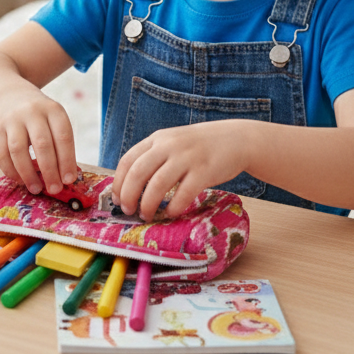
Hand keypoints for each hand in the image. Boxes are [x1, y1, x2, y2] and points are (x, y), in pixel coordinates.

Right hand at [0, 87, 77, 196]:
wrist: (11, 97)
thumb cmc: (40, 117)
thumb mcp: (54, 120)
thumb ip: (59, 144)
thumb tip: (65, 178)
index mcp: (53, 110)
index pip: (63, 136)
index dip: (67, 160)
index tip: (69, 180)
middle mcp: (32, 112)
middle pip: (42, 144)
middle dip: (49, 170)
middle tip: (55, 189)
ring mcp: (12, 119)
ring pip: (18, 150)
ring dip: (28, 173)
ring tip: (36, 189)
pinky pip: (1, 153)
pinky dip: (10, 170)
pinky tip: (20, 180)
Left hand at [111, 121, 252, 220]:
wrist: (236, 139)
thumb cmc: (200, 146)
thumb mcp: (172, 142)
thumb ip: (154, 157)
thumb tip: (131, 187)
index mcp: (157, 139)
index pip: (128, 160)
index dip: (119, 183)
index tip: (117, 200)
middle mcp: (169, 145)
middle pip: (138, 173)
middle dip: (129, 196)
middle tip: (128, 211)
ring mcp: (187, 157)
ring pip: (157, 185)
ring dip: (148, 204)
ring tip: (147, 215)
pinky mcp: (204, 171)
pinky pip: (183, 194)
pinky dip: (174, 207)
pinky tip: (172, 213)